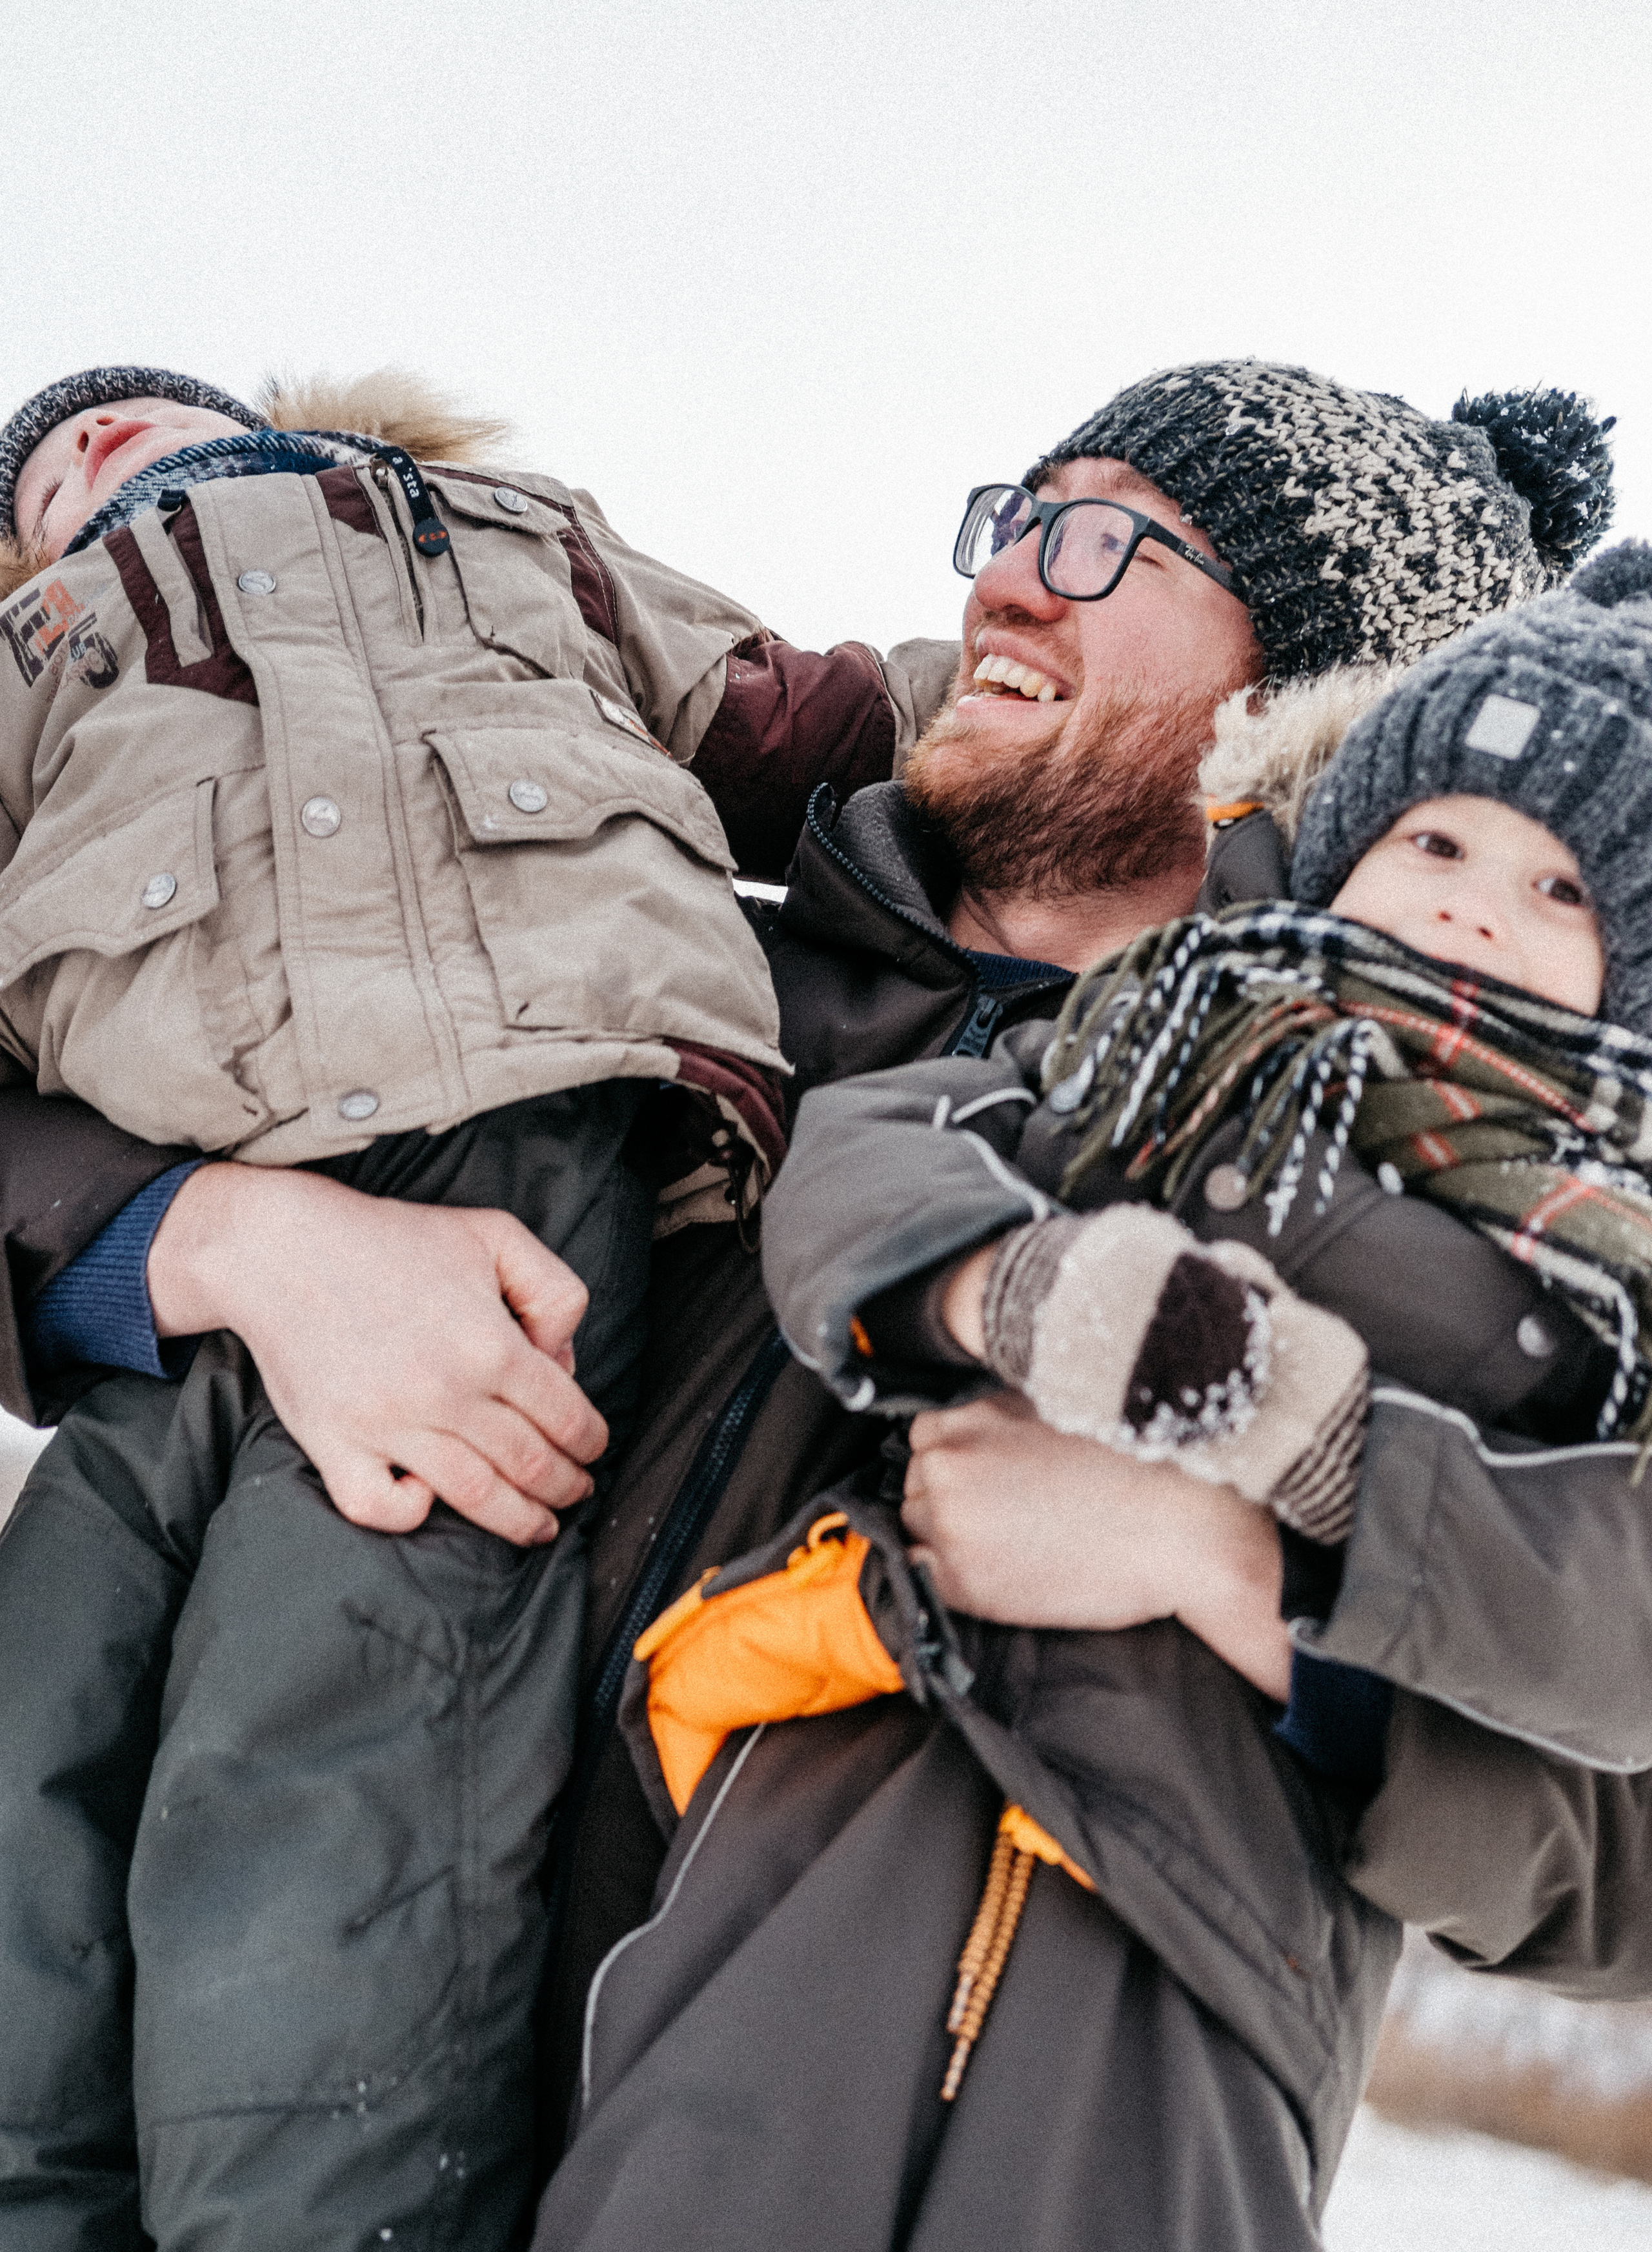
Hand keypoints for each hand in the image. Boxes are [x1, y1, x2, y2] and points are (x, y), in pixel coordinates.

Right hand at [148, 1164, 608, 1544]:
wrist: (282, 1249)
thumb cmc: (393, 1239)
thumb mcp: (495, 1236)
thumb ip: (554, 1291)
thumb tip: (564, 1362)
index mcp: (492, 1345)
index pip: (567, 1417)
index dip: (592, 1443)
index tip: (595, 1452)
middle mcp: (445, 1392)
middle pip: (530, 1465)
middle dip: (566, 1487)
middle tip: (576, 1493)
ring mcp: (387, 1424)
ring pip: (475, 1497)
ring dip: (519, 1521)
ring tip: (539, 1526)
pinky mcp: (334, 1443)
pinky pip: (380, 1507)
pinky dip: (412, 1514)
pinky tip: (430, 1499)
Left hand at [902, 1391, 1290, 1697]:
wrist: (1179, 1532)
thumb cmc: (1133, 1467)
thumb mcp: (1056, 1409)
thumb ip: (1003, 1414)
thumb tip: (973, 1421)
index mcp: (971, 1417)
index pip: (926, 1435)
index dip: (956, 1455)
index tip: (986, 1473)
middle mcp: (949, 1464)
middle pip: (917, 1479)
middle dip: (951, 1492)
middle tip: (1005, 1510)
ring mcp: (950, 1524)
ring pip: (917, 1523)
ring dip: (947, 1531)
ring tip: (1009, 1539)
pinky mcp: (962, 1580)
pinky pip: (920, 1572)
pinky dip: (946, 1571)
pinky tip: (997, 1567)